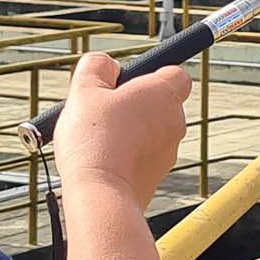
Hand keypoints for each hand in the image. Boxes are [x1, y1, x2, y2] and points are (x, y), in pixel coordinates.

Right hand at [53, 50, 190, 214]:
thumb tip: (106, 64)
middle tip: (101, 109)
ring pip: (149, 130)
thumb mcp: (84, 89)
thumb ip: (96, 66)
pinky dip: (126, 154)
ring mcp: (169, 151)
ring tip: (98, 137)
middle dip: (132, 103)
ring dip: (128, 130)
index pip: (174, 72)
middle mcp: (175, 121)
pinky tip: (103, 158)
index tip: (123, 82)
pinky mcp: (157, 175)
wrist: (102, 195)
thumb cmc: (96, 141)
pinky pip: (143, 155)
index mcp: (165, 93)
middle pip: (157, 102)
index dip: (148, 74)